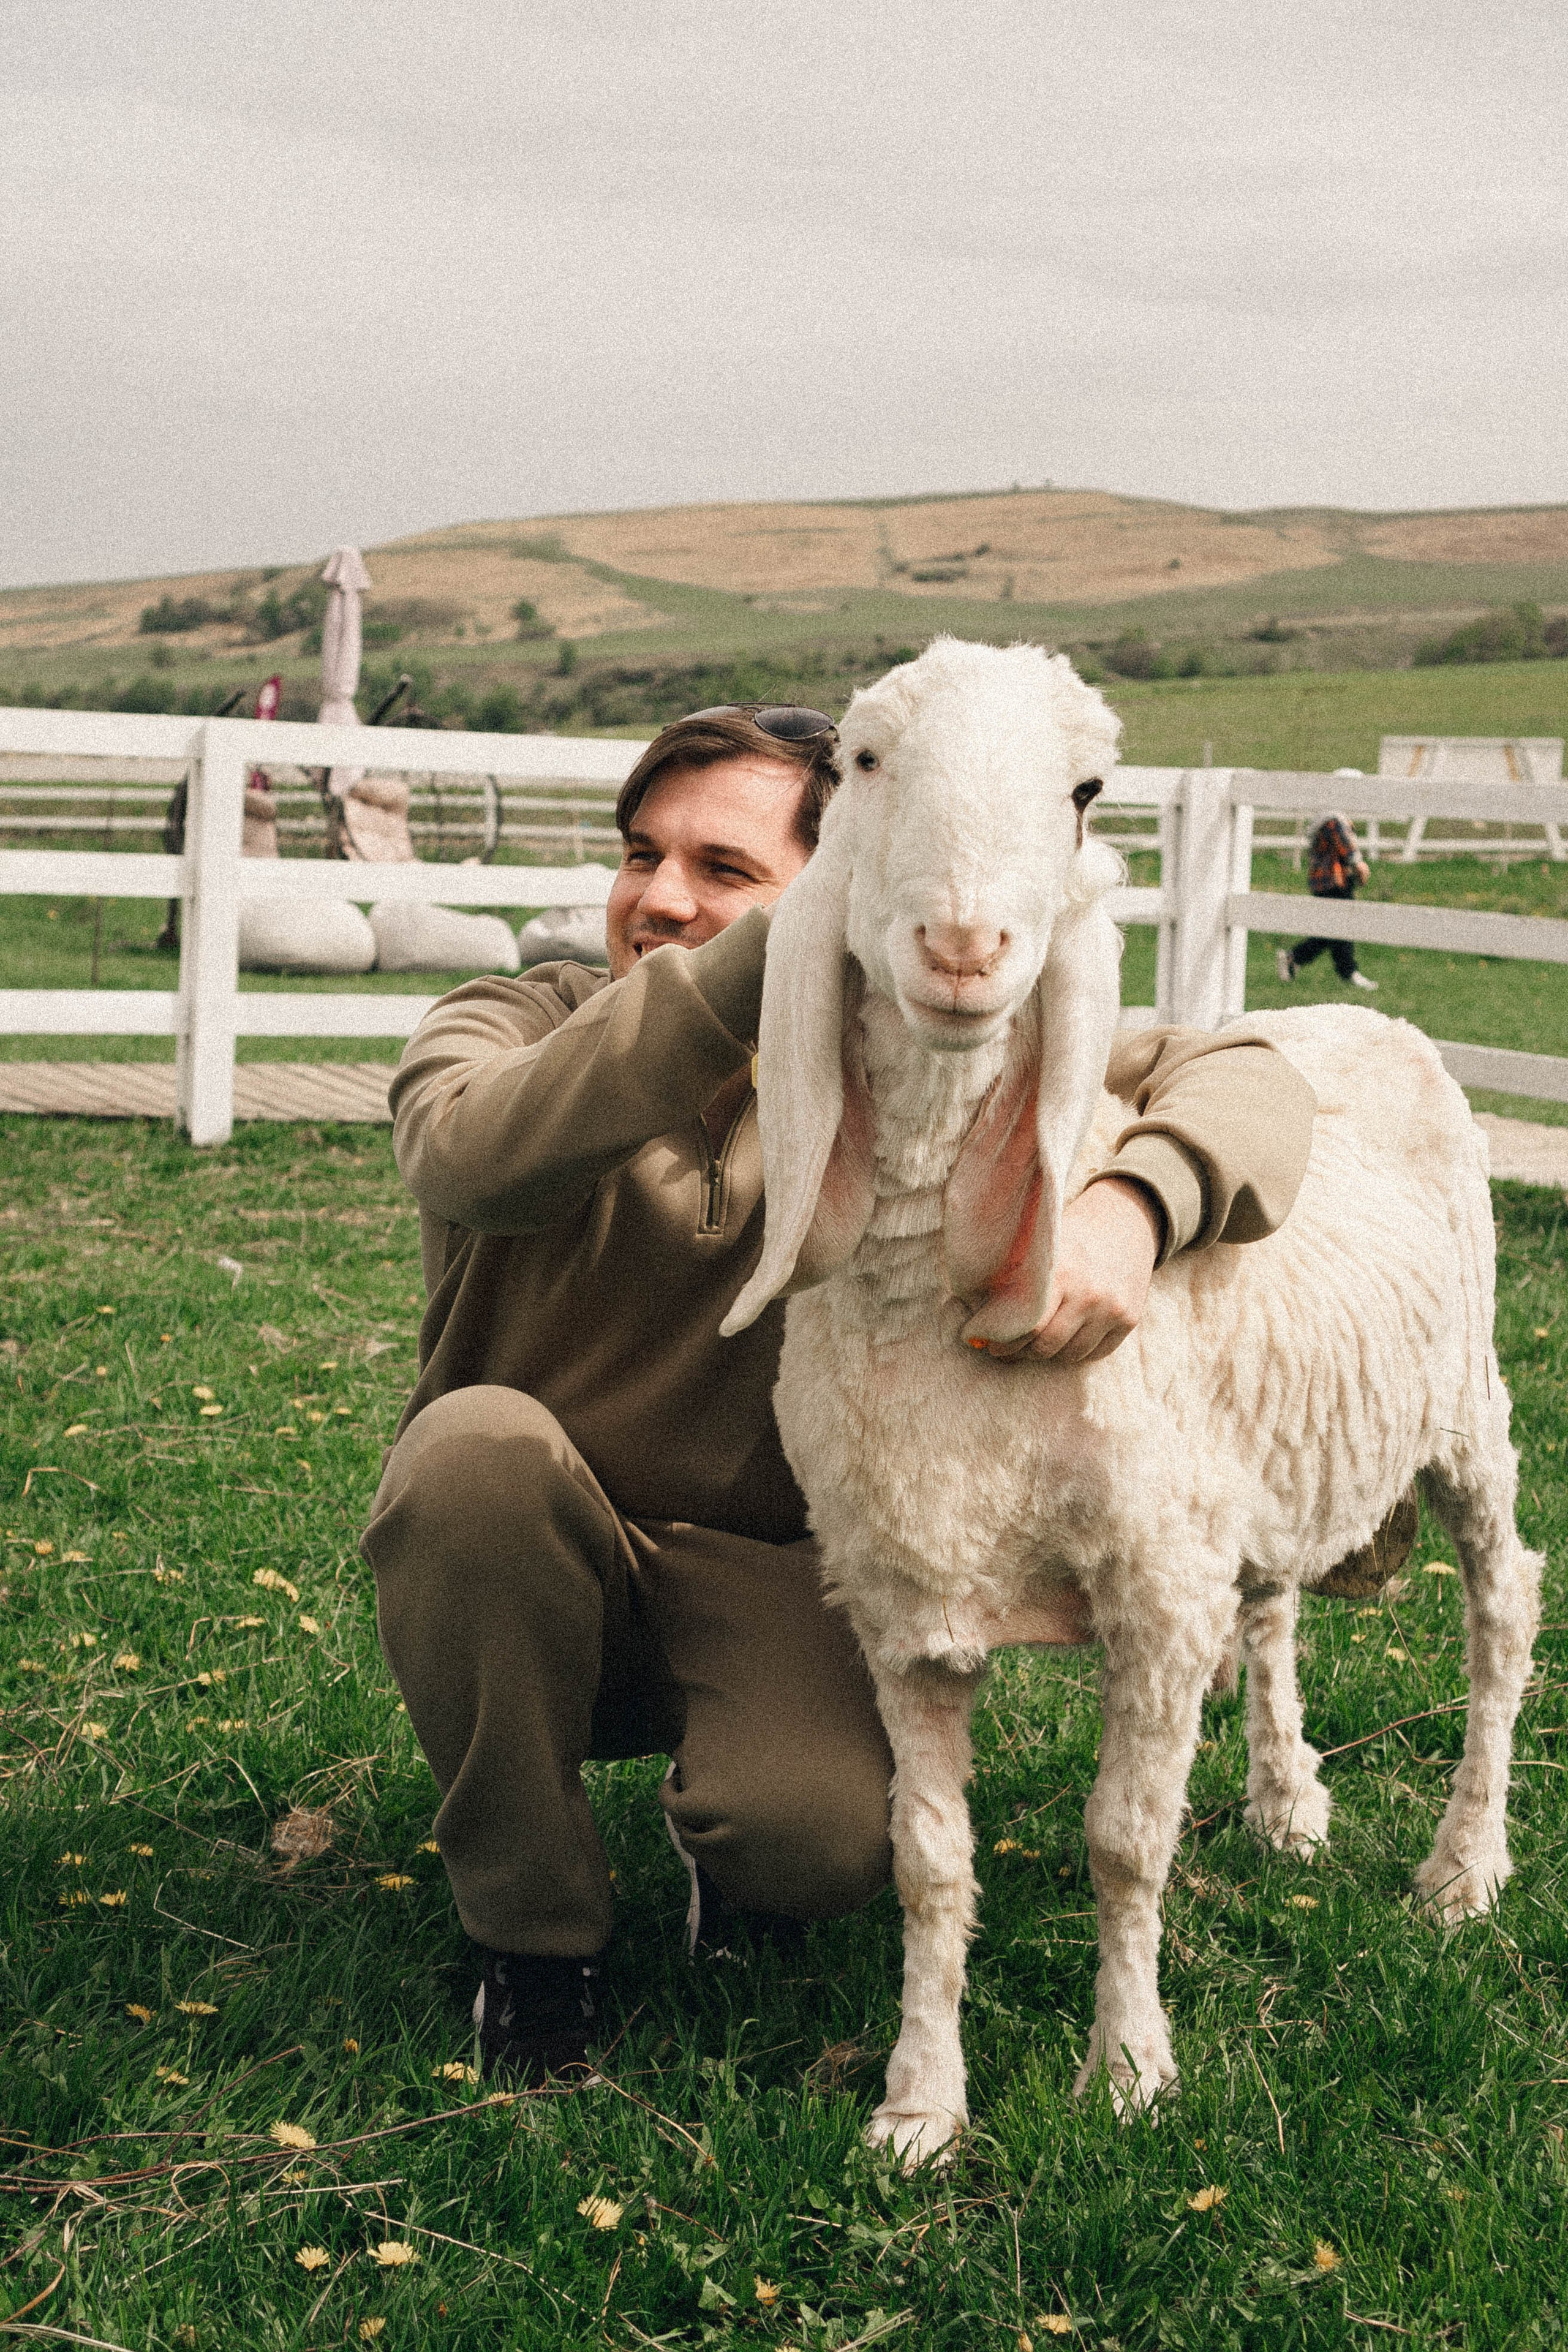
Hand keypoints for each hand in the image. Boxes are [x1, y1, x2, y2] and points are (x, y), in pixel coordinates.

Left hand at [978, 1176, 1162, 1363]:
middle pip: (1046, 1347)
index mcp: (1061, 1273)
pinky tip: (1062, 1340)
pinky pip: (1096, 1353)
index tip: (985, 1342)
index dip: (1002, 1341)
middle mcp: (1089, 1295)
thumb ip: (1014, 1280)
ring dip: (1048, 1354)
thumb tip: (975, 1318)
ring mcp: (1112, 1309)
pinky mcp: (1130, 1319)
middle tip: (1003, 1349)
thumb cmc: (1071, 1233)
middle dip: (1020, 1352)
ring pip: (1070, 1355)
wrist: (1125, 1219)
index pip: (1026, 1327)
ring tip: (1031, 1344)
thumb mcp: (1042, 1247)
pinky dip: (1076, 1351)